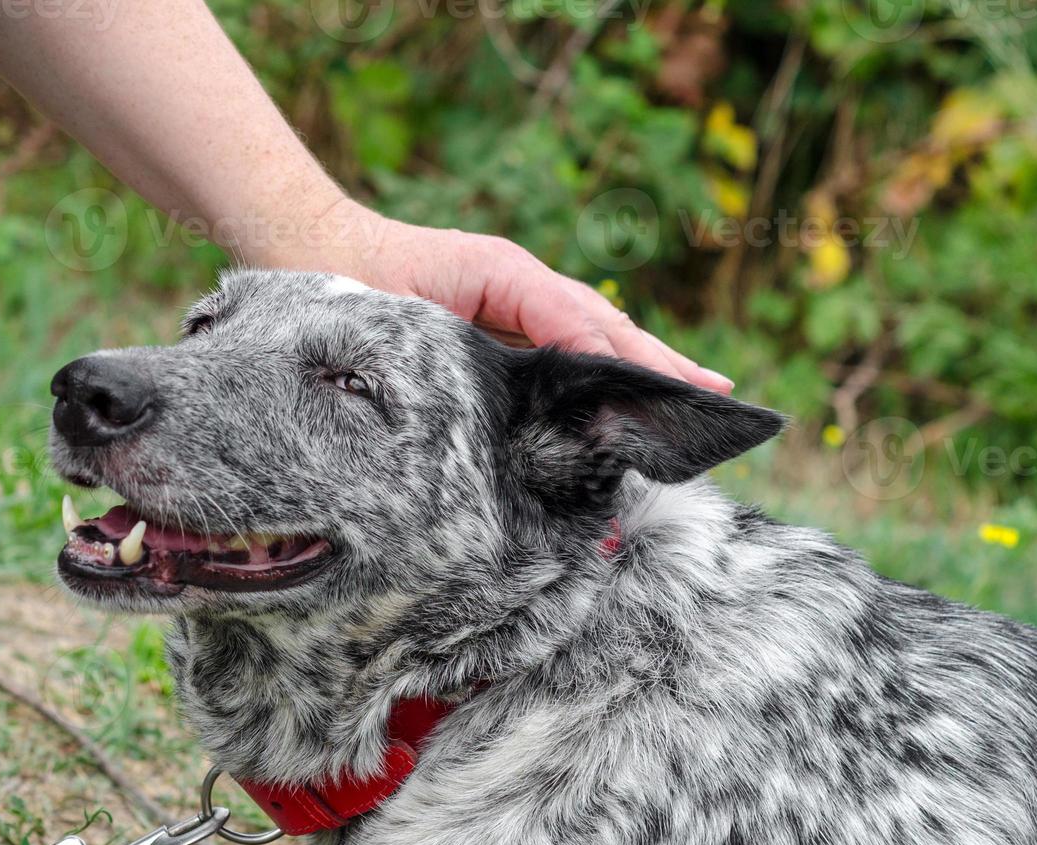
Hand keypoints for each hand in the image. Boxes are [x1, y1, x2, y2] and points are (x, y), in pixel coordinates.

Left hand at [319, 203, 733, 393]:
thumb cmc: (375, 272)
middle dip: (663, 367)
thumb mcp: (453, 292)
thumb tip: (589, 358)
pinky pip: (562, 354)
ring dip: (643, 373)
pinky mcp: (498, 334)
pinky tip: (624, 399)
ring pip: (593, 343)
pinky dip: (600, 375)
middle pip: (609, 333)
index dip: (639, 362)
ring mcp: (515, 311)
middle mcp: (526, 295)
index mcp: (518, 280)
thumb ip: (528, 316)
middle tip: (718, 396)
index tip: (683, 393)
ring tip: (696, 396)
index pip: (594, 327)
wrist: (318, 252)